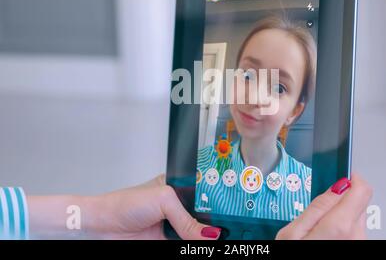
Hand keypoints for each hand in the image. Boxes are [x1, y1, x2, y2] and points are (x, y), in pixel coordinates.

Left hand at [28, 174, 220, 239]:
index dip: (222, 203)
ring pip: (199, 234)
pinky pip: (188, 245)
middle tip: (232, 230)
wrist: (102, 227)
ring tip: (221, 239)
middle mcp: (180, 207)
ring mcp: (175, 226)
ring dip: (208, 238)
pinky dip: (196, 246)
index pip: (208, 194)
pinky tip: (205, 244)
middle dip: (219, 224)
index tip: (236, 211)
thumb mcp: (162, 201)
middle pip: (207, 217)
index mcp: (181, 187)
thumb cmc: (125, 203)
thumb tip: (210, 234)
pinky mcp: (168, 242)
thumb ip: (187, 218)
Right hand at [276, 173, 371, 239]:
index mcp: (340, 227)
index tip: (341, 177)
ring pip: (355, 220)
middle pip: (358, 204)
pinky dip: (341, 234)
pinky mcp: (359, 249)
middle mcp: (357, 237)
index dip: (351, 179)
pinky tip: (325, 242)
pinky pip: (353, 235)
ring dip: (339, 220)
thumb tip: (337, 187)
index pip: (362, 189)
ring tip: (317, 234)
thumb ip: (316, 207)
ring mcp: (360, 245)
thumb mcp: (292, 234)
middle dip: (339, 203)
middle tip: (316, 215)